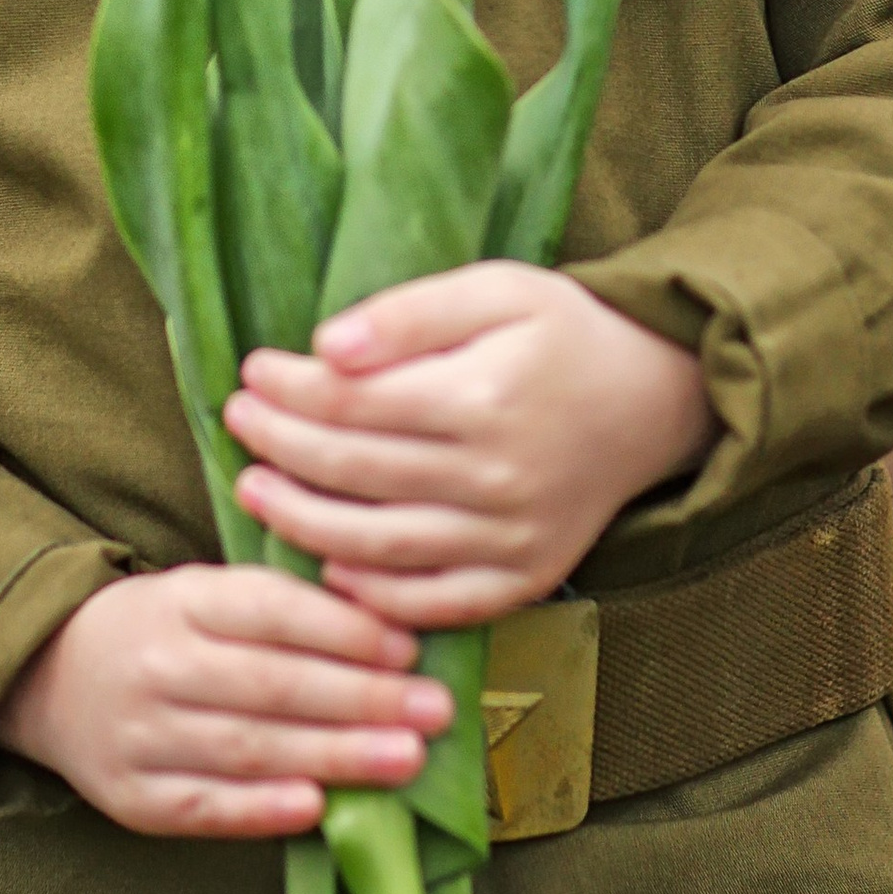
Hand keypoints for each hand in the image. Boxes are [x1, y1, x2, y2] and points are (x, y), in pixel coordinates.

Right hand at [0, 568, 452, 840]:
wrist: (50, 679)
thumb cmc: (164, 632)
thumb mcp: (209, 595)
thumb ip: (284, 608)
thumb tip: (389, 630)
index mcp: (183, 600)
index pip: (271, 612)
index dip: (343, 631)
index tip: (409, 649)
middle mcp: (158, 665)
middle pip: (270, 684)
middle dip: (362, 699)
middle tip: (434, 711)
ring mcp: (141, 735)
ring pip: (248, 747)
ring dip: (334, 756)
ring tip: (405, 759)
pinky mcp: (134, 798)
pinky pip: (207, 806)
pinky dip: (264, 808)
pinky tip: (318, 808)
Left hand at [223, 264, 715, 630]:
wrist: (654, 400)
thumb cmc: (563, 335)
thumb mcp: (498, 290)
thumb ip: (410, 314)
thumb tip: (325, 347)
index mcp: (486, 396)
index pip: (356, 401)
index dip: (291, 389)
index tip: (252, 370)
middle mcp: (498, 476)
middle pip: (358, 472)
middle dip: (281, 447)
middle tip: (238, 423)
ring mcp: (512, 537)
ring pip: (381, 546)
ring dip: (302, 523)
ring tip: (254, 491)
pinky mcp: (526, 577)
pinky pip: (436, 603)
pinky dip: (374, 595)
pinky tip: (328, 566)